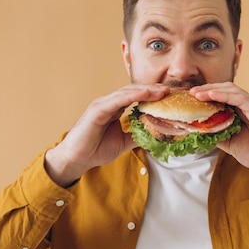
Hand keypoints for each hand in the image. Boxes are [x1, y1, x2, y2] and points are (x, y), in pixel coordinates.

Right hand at [45, 84, 169, 186]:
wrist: (76, 159)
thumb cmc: (96, 149)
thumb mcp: (124, 142)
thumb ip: (138, 135)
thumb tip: (156, 133)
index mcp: (115, 108)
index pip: (137, 97)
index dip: (153, 95)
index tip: (170, 97)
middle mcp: (109, 103)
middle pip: (134, 91)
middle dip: (153, 90)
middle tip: (171, 90)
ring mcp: (102, 104)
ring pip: (128, 92)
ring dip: (147, 90)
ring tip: (163, 91)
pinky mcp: (97, 110)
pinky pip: (117, 100)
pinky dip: (133, 96)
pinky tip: (146, 94)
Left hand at [190, 83, 248, 187]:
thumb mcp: (229, 143)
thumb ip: (216, 133)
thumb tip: (197, 129)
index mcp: (243, 111)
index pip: (223, 96)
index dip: (207, 94)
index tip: (191, 97)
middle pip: (226, 89)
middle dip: (207, 89)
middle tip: (190, 92)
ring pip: (232, 91)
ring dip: (213, 90)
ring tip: (197, 93)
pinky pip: (241, 98)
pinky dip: (225, 95)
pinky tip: (212, 95)